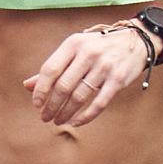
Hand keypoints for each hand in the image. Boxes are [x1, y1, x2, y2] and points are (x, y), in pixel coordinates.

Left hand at [25, 22, 150, 132]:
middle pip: (63, 86)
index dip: (41, 90)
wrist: (135, 41)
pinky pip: (98, 103)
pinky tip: (76, 122)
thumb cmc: (98, 47)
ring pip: (79, 97)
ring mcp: (105, 66)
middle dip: (51, 106)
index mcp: (74, 43)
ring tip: (58, 121)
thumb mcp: (75, 50)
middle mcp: (88, 53)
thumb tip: (27, 86)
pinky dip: (85, 116)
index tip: (36, 104)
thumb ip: (54, 67)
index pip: (50, 69)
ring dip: (66, 113)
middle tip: (45, 117)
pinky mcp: (118, 79)